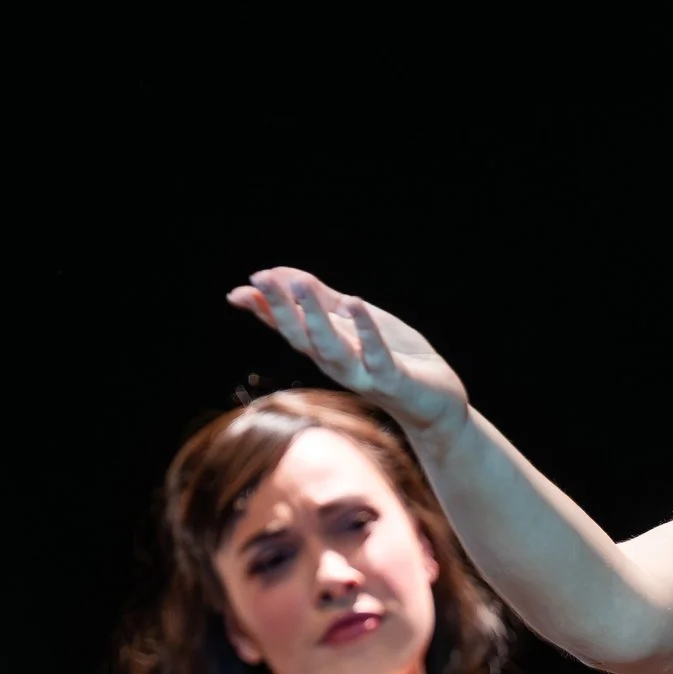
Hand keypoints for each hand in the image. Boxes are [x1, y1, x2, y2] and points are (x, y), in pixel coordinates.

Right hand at [225, 267, 468, 437]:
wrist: (434, 399)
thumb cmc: (392, 357)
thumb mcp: (352, 320)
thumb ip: (319, 299)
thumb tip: (278, 275)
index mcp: (324, 348)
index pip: (288, 327)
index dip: (263, 309)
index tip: (237, 292)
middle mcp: (336, 362)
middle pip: (301, 335)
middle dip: (280, 307)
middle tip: (260, 278)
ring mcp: (362, 372)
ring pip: (331, 346)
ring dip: (315, 317)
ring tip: (301, 284)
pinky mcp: (392, 378)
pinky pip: (376, 354)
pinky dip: (365, 330)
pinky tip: (355, 304)